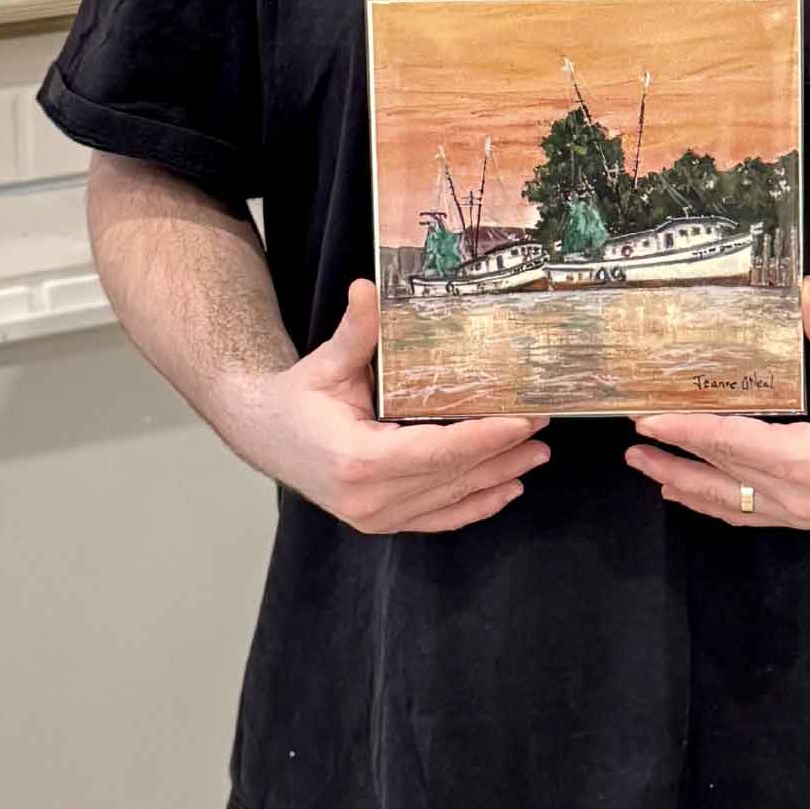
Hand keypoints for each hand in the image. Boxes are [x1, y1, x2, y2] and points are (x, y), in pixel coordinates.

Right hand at [228, 278, 549, 533]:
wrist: (266, 435)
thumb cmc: (298, 398)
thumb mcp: (326, 363)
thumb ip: (356, 331)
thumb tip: (367, 287)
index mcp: (357, 460)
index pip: (436, 452)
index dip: (483, 437)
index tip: (521, 419)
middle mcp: (368, 498)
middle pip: (451, 477)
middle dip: (502, 451)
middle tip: (543, 425)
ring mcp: (374, 516)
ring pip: (450, 500)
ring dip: (498, 477)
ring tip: (538, 453)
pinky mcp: (380, 521)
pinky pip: (437, 518)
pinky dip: (475, 506)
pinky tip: (507, 489)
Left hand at [625, 276, 809, 528]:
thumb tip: (806, 288)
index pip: (734, 444)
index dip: (688, 431)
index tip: (649, 420)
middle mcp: (798, 496)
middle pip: (721, 477)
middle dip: (672, 458)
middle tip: (632, 443)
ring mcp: (799, 515)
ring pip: (728, 505)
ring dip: (684, 486)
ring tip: (645, 470)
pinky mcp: (803, 519)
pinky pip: (747, 517)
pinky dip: (713, 506)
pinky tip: (688, 495)